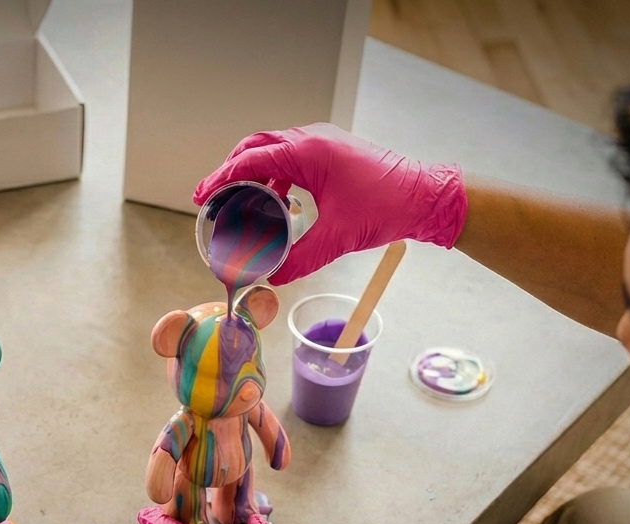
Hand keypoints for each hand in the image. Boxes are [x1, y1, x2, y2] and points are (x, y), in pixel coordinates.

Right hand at [193, 123, 465, 284]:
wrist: (427, 196)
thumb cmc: (388, 207)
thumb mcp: (339, 238)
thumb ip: (300, 258)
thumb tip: (272, 277)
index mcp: (309, 152)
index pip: (252, 159)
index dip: (222, 177)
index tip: (202, 195)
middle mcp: (313, 140)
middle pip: (256, 146)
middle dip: (230, 169)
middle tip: (210, 195)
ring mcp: (323, 144)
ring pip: (274, 149)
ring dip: (252, 172)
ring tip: (236, 199)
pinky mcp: (332, 154)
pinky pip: (292, 158)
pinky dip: (274, 175)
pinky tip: (272, 200)